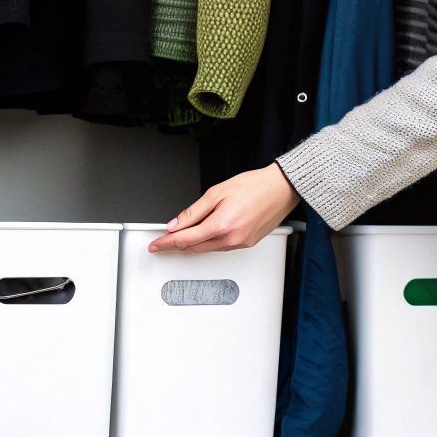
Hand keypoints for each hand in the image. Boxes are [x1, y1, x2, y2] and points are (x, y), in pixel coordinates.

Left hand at [147, 163, 300, 253]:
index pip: (184, 240)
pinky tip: (206, 235)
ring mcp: (240, 244)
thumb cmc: (254, 186)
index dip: (166, 243)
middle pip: (194, 248)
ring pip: (207, 249)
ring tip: (183, 236)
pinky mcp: (247, 244)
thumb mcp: (216, 193)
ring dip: (193, 244)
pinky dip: (210, 243)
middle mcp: (231, 239)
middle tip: (164, 241)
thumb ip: (193, 212)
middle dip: (177, 245)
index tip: (156, 245)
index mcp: (221, 225)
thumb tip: (176, 224)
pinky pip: (221, 248)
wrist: (280, 189)